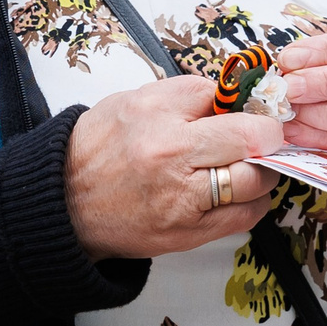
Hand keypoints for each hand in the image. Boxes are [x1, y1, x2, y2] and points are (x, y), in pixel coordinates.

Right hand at [66, 74, 285, 259]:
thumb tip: (229, 100)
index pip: (221, 94)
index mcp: (152, 112)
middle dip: (265, 134)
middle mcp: (169, 152)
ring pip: (255, 179)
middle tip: (263, 137)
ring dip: (261, 171)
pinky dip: (251, 203)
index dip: (238, 101)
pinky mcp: (187, 231)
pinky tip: (237, 195)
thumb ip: (178, 100)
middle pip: (250, 135)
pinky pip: (245, 215)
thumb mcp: (127, 104)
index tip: (245, 109)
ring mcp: (180, 195)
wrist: (61, 204)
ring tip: (247, 167)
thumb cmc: (94, 152)